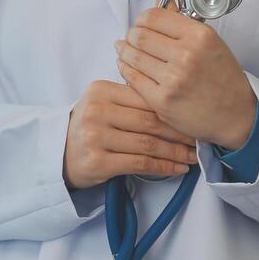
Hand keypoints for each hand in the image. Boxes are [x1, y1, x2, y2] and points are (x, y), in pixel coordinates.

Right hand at [64, 79, 197, 188]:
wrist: (59, 156)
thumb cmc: (89, 129)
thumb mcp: (103, 105)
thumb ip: (131, 100)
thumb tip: (176, 102)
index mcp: (100, 90)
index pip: (145, 98)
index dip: (173, 109)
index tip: (192, 118)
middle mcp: (96, 111)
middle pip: (149, 120)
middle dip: (179, 132)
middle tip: (199, 139)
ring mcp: (95, 137)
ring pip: (147, 143)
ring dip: (175, 152)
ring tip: (192, 156)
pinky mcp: (97, 162)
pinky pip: (140, 164)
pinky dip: (163, 167)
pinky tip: (177, 168)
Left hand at [114, 7, 256, 150]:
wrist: (235, 114)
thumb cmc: (223, 78)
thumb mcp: (210, 42)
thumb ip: (183, 22)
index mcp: (199, 36)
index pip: (154, 17)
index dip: (141, 19)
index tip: (140, 24)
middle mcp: (186, 55)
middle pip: (139, 36)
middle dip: (130, 36)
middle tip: (130, 39)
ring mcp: (173, 79)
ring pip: (133, 57)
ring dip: (124, 52)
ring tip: (124, 51)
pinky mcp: (162, 101)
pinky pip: (133, 79)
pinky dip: (125, 70)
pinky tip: (126, 66)